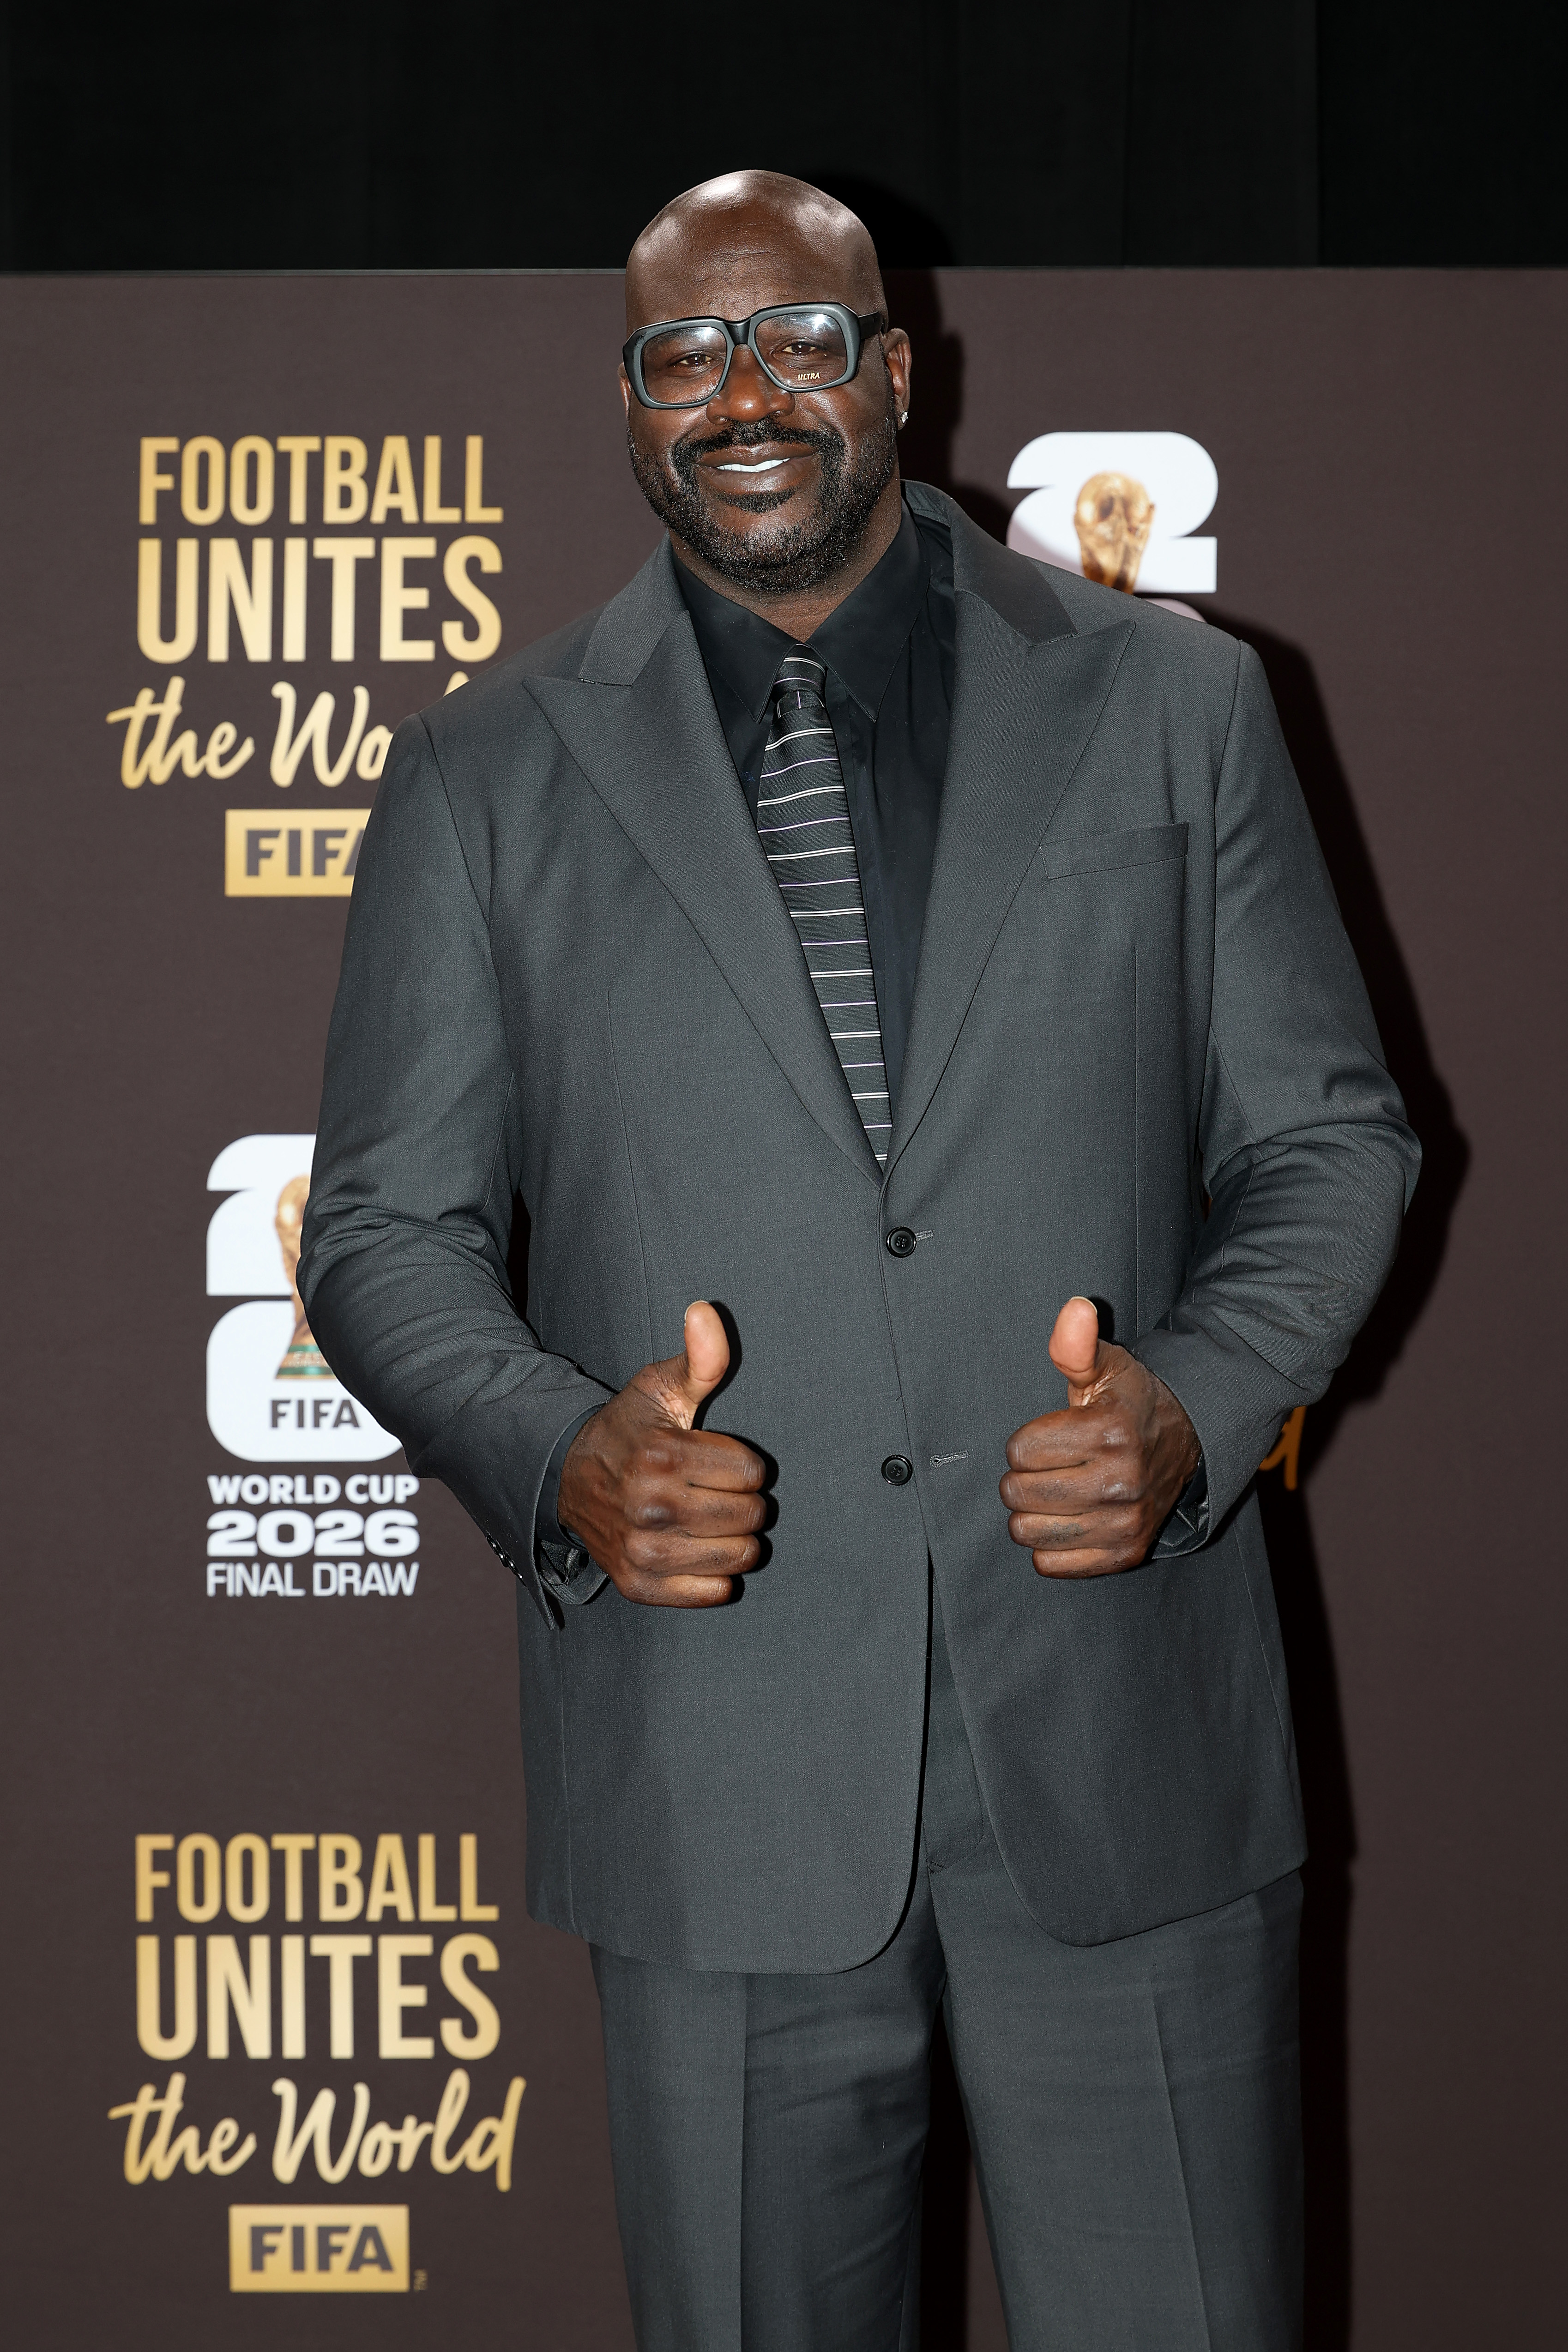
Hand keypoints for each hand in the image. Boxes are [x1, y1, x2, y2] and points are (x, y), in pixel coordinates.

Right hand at [557, 1301, 766, 1607]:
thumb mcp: (659, 1387)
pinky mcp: (639, 1583)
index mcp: (662, 1454)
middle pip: (750, 1515)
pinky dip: (715, 1578)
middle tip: (716, 1491)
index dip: (743, 1464)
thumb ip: (699, 1357)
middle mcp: (650, 1505)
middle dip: (744, 1502)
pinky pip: (712, 1592)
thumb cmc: (628, 1430)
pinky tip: (697, 1551)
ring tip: (710, 1521)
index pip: (753, 1472)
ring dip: (735, 1539)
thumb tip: (707, 1311)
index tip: (717, 1461)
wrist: (568, 1479)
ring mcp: (643, 1549)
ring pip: (738, 1556)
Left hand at [1000, 1297, 1201, 1577]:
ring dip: (1031, 1513)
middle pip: (1019, 1494)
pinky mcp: (1125, 1554)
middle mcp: (1121, 1483)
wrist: (1187, 1444)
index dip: (1025, 1442)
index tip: (1049, 1436)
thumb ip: (1077, 1345)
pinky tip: (1067, 1519)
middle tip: (1047, 1466)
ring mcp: (1125, 1523)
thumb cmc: (1130, 1403)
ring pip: (1029, 1533)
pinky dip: (1048, 1546)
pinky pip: (1051, 1564)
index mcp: (1110, 1433)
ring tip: (1053, 1493)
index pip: (1019, 1452)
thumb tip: (1075, 1308)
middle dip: (1022, 1477)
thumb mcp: (1106, 1367)